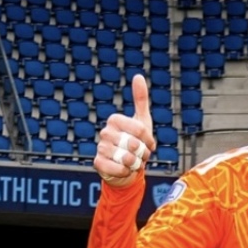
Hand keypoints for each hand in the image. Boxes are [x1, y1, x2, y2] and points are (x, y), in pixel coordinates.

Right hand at [94, 73, 156, 188]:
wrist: (128, 167)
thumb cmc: (136, 142)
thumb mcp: (142, 120)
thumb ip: (140, 99)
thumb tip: (138, 76)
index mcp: (115, 120)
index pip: (140, 129)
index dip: (149, 140)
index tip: (149, 144)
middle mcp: (105, 132)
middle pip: (134, 144)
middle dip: (143, 153)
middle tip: (141, 155)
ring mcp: (100, 148)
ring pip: (127, 158)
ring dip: (136, 163)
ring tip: (133, 162)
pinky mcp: (98, 163)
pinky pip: (118, 169)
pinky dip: (126, 172)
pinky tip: (125, 169)